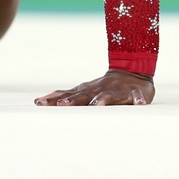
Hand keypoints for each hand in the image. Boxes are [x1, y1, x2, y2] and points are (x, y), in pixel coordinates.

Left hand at [34, 70, 154, 105]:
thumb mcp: (83, 89)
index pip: (68, 95)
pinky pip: (137, 97)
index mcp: (88, 91)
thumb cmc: (103, 86)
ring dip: (102, 100)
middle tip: (62, 105)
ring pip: (109, 95)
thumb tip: (38, 101)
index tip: (39, 103)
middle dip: (74, 100)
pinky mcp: (135, 93)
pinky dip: (139, 100)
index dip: (54, 99)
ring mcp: (118, 91)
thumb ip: (64, 95)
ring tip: (96, 106)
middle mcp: (100, 90)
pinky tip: (140, 105)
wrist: (133, 72)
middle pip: (85, 95)